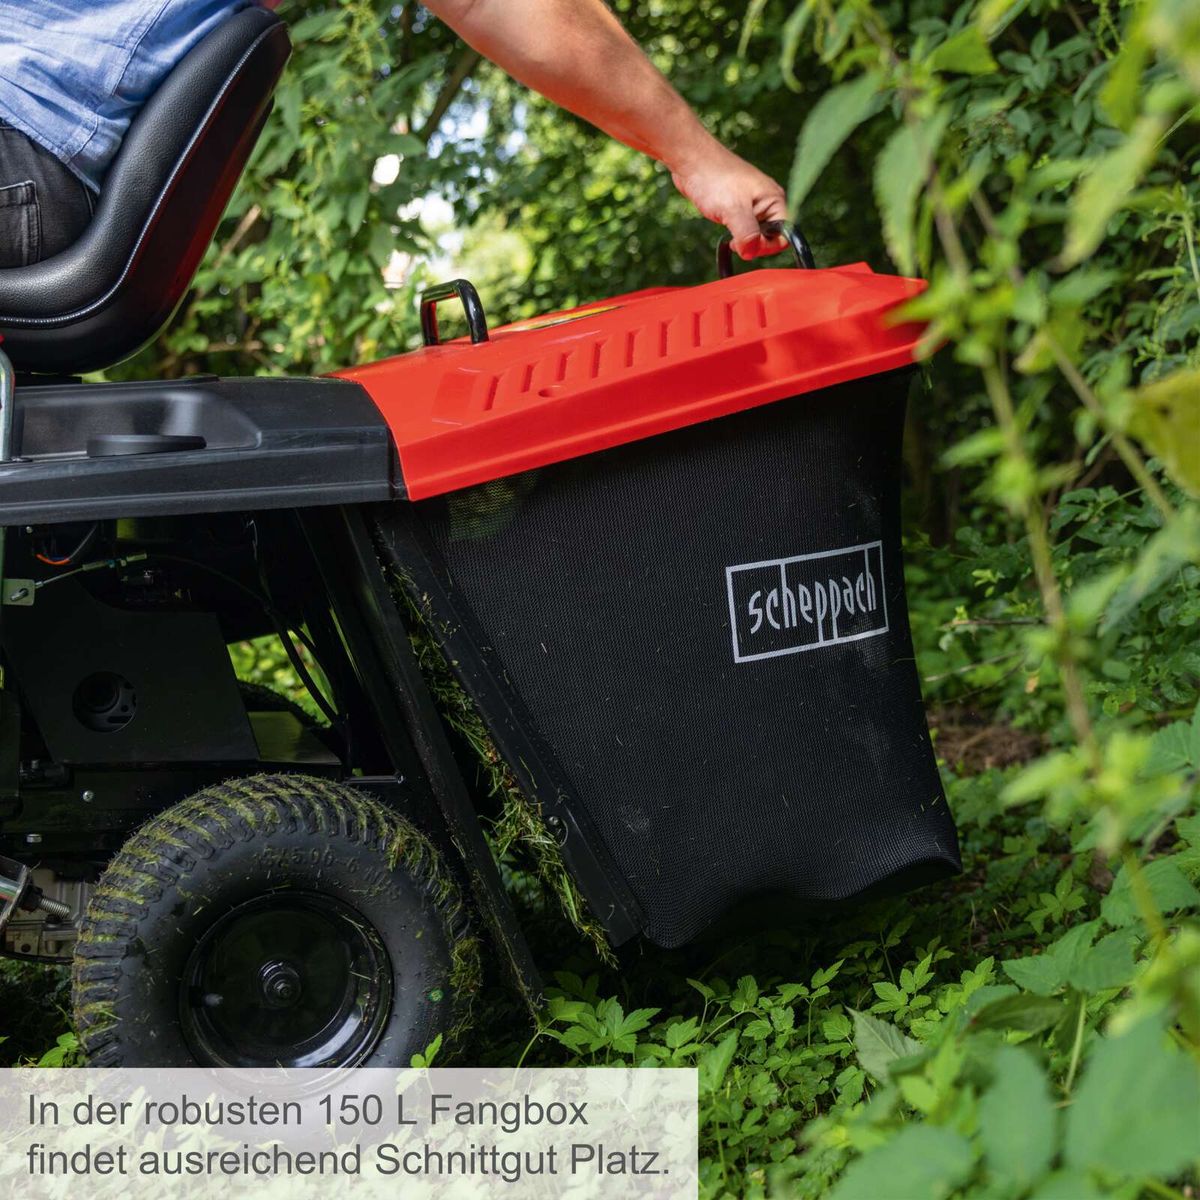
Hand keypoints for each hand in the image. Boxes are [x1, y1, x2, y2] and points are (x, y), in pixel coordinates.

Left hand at [669, 144, 788, 259]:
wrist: (692, 160)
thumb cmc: (714, 178)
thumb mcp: (734, 210)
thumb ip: (747, 234)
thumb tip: (750, 253)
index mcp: (775, 200)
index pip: (784, 236)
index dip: (767, 247)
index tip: (746, 245)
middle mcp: (768, 202)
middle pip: (770, 237)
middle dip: (753, 244)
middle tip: (734, 240)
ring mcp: (753, 204)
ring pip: (755, 234)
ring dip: (742, 239)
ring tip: (728, 228)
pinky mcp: (739, 206)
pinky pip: (743, 228)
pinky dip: (735, 233)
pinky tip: (724, 225)